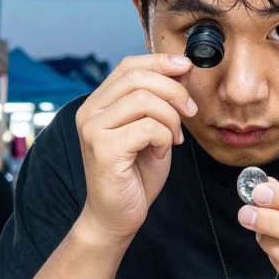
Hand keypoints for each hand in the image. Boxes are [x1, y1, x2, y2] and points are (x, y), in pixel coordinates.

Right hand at [75, 53, 195, 242]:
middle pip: (138, 77)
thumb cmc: (135, 174)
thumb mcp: (154, 129)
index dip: (160, 61)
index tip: (187, 67)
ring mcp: (93, 129)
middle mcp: (89, 112)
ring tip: (173, 138)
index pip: (128, 65)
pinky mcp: (103, 149)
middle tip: (189, 111)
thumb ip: (162, 100)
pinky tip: (161, 152)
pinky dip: (164, 137)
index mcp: (99, 103)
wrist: (116, 216)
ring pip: (144, 100)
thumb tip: (183, 69)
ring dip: (171, 117)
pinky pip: (147, 127)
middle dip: (174, 90)